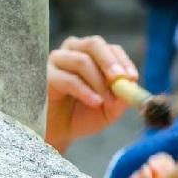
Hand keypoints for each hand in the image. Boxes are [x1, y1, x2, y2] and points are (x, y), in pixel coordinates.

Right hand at [45, 35, 137, 153]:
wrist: (58, 133)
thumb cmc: (83, 116)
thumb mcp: (109, 110)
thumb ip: (121, 98)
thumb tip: (130, 85)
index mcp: (91, 55)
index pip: (110, 48)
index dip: (123, 61)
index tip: (132, 78)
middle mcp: (73, 51)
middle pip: (94, 44)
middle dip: (110, 61)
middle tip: (120, 78)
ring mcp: (57, 61)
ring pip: (82, 61)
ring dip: (99, 82)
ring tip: (107, 102)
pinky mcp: (45, 75)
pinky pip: (68, 79)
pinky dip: (85, 91)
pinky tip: (95, 102)